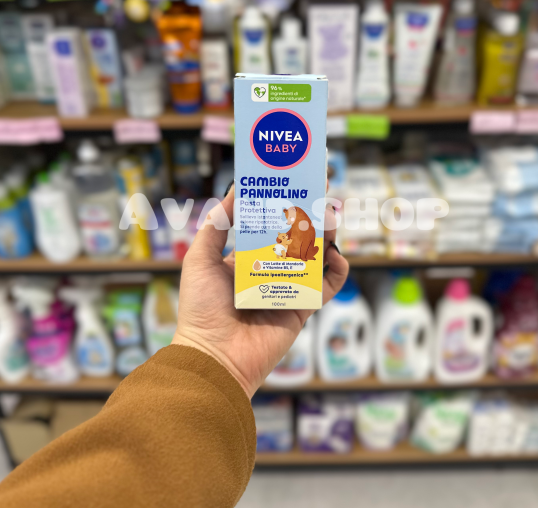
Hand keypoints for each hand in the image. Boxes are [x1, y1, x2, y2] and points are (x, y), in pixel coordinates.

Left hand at [172, 186, 348, 397]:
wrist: (214, 356)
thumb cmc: (202, 307)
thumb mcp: (200, 259)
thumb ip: (216, 225)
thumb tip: (233, 190)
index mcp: (246, 258)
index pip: (269, 225)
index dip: (283, 204)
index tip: (294, 182)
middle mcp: (269, 270)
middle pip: (297, 236)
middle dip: (311, 214)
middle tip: (323, 192)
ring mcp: (288, 288)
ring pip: (315, 256)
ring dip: (327, 235)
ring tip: (331, 218)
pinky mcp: (303, 308)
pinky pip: (327, 286)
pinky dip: (338, 270)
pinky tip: (336, 255)